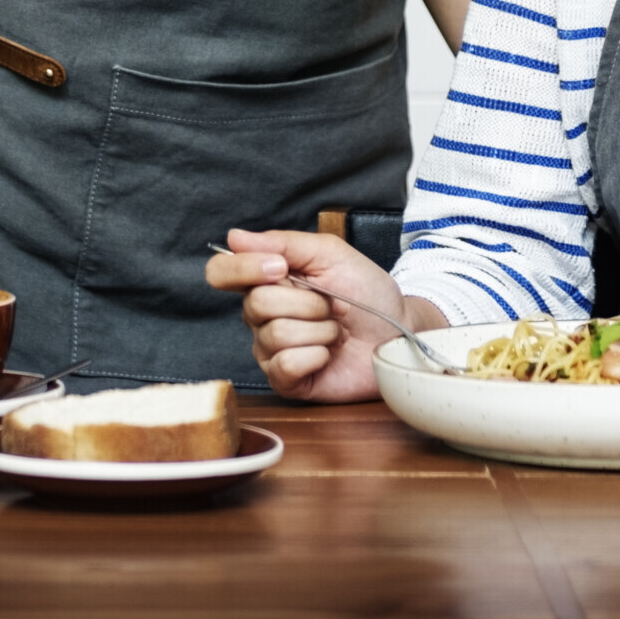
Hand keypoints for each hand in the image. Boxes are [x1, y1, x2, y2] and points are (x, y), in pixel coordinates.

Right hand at [204, 227, 443, 402]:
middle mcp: (262, 316)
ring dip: (319, 330)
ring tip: (335, 331)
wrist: (397, 332)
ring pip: (276, 334)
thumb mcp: (330, 254)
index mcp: (267, 280)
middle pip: (256, 304)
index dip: (242, 268)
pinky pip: (284, 365)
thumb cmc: (368, 293)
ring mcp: (272, 350)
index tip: (280, 268)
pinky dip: (315, 356)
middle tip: (331, 305)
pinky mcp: (287, 380)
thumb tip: (234, 237)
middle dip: (306, 302)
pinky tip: (328, 354)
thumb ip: (283, 243)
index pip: (222, 272)